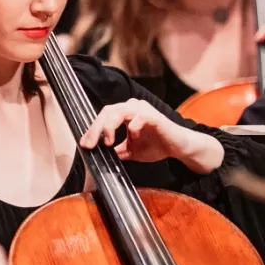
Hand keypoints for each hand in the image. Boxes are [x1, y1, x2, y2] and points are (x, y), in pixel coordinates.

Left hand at [79, 98, 224, 172]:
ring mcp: (144, 110)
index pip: (103, 116)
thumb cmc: (157, 145)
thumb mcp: (131, 151)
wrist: (179, 147)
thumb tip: (100, 156)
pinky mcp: (155, 116)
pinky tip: (133, 137)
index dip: (92, 129)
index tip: (85, 145)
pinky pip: (139, 117)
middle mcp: (133, 107)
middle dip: (96, 128)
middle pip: (107, 111)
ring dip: (109, 126)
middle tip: (90, 145)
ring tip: (108, 142)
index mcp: (126, 114)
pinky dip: (133, 127)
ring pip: (119, 111)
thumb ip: (117, 150)